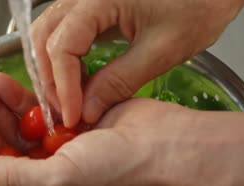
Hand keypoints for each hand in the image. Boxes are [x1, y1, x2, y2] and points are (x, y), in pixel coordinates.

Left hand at [0, 72, 188, 185]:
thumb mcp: (61, 182)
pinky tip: (5, 85)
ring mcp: (59, 157)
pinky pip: (36, 117)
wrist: (167, 144)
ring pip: (17, 134)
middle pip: (3, 159)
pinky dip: (21, 102)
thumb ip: (14, 180)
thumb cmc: (122, 173)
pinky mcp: (69, 131)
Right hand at [32, 0, 243, 126]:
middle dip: (50, 79)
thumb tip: (87, 111)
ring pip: (48, 33)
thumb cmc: (199, 5)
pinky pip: (63, 31)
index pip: (62, 46)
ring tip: (70, 98)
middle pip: (44, 37)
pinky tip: (79, 79)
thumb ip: (119, 81)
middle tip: (66, 111)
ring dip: (52, 69)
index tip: (74, 116)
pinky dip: (64, 58)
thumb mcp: (162, 50)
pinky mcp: (90, 4)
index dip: (63, 86)